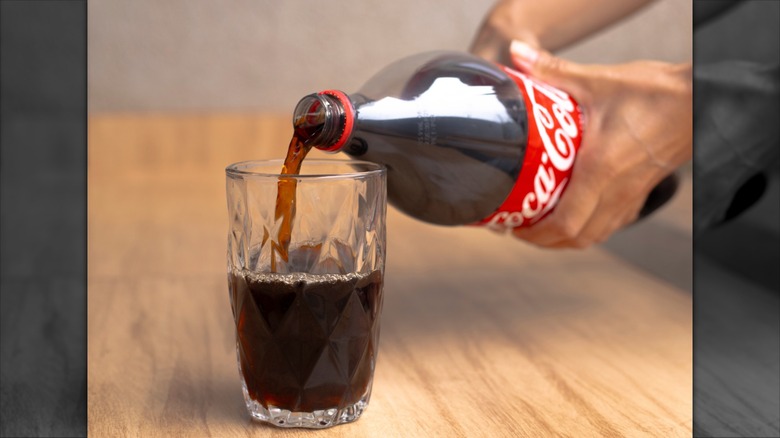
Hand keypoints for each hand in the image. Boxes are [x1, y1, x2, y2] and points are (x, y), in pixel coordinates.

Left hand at [507, 41, 691, 247]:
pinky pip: (612, 223)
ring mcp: (632, 195)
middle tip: (520, 227)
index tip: (514, 227)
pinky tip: (575, 213)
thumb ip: (553, 69)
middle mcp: (617, 191)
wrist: (701, 100)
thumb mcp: (597, 80)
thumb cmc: (654, 92)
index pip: (566, 223)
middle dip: (545, 241)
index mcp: (601, 169)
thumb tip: (517, 53)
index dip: (536, 234)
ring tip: (542, 225)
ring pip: (596, 235)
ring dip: (566, 238)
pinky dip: (589, 228)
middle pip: (577, 238)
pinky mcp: (642, 192)